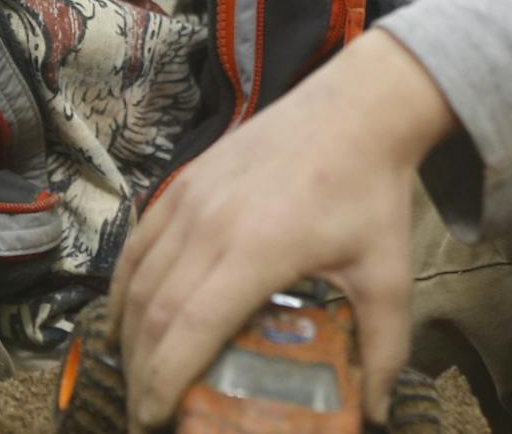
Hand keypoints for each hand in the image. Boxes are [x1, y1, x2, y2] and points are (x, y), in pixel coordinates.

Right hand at [108, 30, 454, 429]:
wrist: (355, 109)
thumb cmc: (370, 193)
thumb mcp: (388, 277)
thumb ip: (384, 349)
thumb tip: (377, 412)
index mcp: (258, 251)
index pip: (190, 328)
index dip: (163, 381)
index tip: (154, 419)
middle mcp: (210, 225)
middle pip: (153, 312)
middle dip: (140, 371)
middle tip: (144, 413)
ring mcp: (189, 198)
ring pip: (137, 278)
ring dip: (126, 333)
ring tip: (134, 376)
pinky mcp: (183, 182)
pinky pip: (138, 243)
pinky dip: (123, 286)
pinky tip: (123, 316)